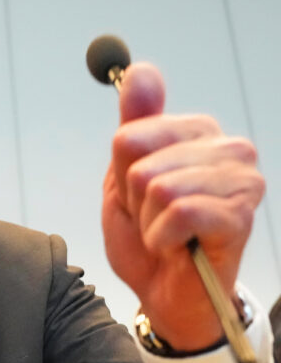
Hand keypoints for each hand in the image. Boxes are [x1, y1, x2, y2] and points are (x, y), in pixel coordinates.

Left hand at [102, 62, 264, 350]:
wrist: (164, 292)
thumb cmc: (147, 235)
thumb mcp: (124, 176)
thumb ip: (134, 124)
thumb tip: (141, 70)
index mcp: (196, 133)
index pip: (129, 137)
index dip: (122, 175)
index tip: (138, 196)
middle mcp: (227, 148)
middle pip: (140, 162)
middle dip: (134, 201)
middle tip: (154, 219)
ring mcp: (240, 180)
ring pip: (158, 186)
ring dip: (149, 220)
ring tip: (167, 233)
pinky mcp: (241, 215)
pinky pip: (178, 211)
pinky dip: (162, 236)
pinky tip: (177, 245)